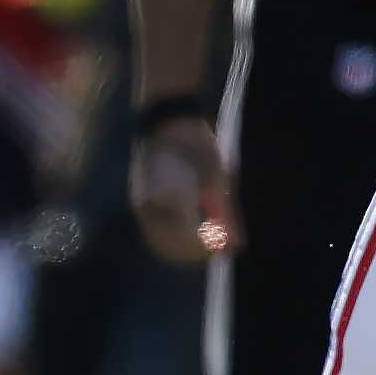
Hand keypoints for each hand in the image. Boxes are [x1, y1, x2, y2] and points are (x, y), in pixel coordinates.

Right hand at [129, 111, 237, 264]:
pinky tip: (190, 229)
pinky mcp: (139, 201)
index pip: (189, 244)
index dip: (209, 251)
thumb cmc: (198, 144)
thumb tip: (235, 245)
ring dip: (183, 249)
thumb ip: (225, 214)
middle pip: (172, 249)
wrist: (167, 120)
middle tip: (218, 246)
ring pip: (160, 243)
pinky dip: (172, 238)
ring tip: (207, 239)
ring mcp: (141, 205)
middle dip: (196, 254)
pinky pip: (154, 231)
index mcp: (173, 201)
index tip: (228, 248)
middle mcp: (151, 208)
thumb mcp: (218, 178)